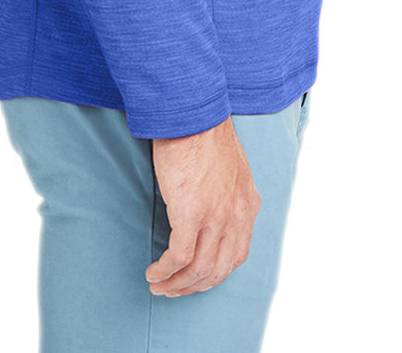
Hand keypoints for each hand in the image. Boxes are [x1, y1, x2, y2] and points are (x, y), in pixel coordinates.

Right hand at [145, 115, 260, 296]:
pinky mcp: (190, 213)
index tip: (196, 277)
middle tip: (174, 290)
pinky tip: (153, 272)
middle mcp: (236, 215)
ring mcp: (215, 216)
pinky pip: (179, 257)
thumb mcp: (229, 165)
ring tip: (159, 286)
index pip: (236, 254)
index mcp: (247, 204)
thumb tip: (211, 205)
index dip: (214, 272)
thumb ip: (226, 190)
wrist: (192, 112)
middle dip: (194, 286)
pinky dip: (165, 270)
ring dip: (177, 284)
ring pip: (199, 269)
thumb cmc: (204, 130)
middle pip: (218, 269)